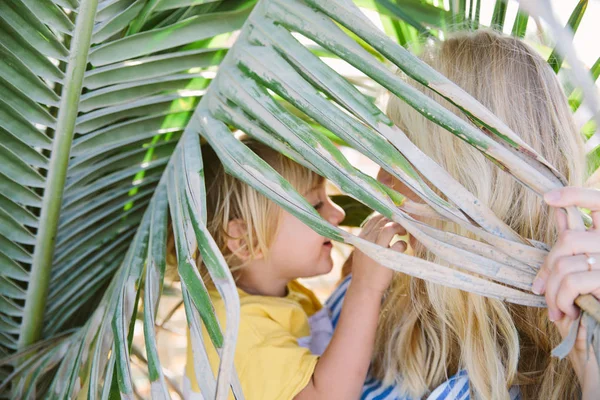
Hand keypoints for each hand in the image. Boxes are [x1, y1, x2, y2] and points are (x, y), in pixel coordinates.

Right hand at [351, 214, 406, 293]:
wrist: (364, 289)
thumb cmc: (365, 271)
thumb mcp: (363, 252)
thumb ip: (370, 240)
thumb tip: (383, 227)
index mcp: (361, 238)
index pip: (373, 220)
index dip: (385, 216)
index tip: (393, 218)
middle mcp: (367, 241)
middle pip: (382, 221)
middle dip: (394, 220)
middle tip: (402, 224)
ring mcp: (376, 249)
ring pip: (389, 228)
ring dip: (399, 227)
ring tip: (404, 232)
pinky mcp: (387, 259)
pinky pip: (399, 244)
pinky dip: (403, 244)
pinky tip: (403, 247)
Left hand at [532, 187, 599, 388]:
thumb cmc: (597, 316)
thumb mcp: (586, 279)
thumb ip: (574, 250)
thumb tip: (558, 213)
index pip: (598, 202)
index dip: (574, 194)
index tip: (547, 197)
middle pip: (568, 240)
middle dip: (546, 266)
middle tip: (539, 291)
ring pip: (564, 262)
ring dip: (551, 290)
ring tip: (555, 311)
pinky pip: (572, 281)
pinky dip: (560, 299)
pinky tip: (566, 314)